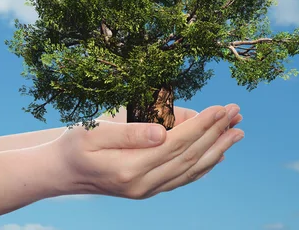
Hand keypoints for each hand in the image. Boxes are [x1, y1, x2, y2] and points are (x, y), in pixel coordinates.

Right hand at [54, 105, 243, 199]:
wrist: (62, 172)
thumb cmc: (75, 145)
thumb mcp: (94, 132)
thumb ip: (129, 132)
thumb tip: (163, 131)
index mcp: (130, 168)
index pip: (177, 144)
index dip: (202, 125)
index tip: (221, 108)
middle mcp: (143, 185)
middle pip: (190, 157)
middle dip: (216, 133)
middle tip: (236, 113)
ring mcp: (147, 191)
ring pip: (191, 170)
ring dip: (217, 150)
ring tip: (237, 132)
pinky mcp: (148, 190)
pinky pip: (182, 179)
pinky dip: (203, 166)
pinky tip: (217, 156)